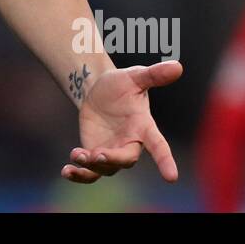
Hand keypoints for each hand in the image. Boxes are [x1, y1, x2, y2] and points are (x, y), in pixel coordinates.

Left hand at [62, 60, 182, 183]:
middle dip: (113, 159)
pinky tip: (66, 171)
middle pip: (126, 160)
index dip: (165, 161)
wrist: (98, 90)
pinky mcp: (95, 155)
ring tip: (76, 154)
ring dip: (92, 165)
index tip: (172, 177)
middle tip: (98, 153)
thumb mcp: (135, 76)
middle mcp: (130, 144)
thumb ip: (154, 75)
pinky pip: (90, 173)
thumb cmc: (121, 84)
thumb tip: (177, 66)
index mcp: (144, 127)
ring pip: (106, 168)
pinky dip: (79, 175)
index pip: (158, 146)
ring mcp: (112, 152)